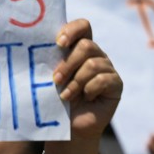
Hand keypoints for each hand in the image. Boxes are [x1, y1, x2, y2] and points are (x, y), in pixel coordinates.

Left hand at [52, 19, 120, 143]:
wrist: (70, 127)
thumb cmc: (57, 101)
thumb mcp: (51, 80)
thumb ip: (50, 62)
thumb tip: (36, 47)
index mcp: (79, 49)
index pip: (83, 26)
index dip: (72, 30)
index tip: (58, 43)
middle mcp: (96, 55)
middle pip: (86, 45)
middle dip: (68, 63)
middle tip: (56, 79)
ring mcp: (107, 68)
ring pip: (93, 64)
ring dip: (75, 81)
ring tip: (65, 96)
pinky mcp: (116, 83)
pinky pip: (103, 79)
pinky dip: (89, 90)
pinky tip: (84, 99)